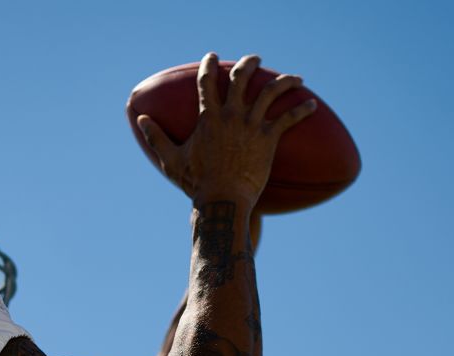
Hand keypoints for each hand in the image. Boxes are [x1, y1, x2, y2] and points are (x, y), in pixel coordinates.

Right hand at [137, 53, 316, 206]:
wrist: (222, 199)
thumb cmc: (195, 183)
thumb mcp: (171, 159)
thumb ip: (156, 137)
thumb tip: (140, 119)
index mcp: (208, 116)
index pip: (207, 82)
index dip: (209, 66)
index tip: (212, 57)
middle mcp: (231, 115)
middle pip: (241, 78)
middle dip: (249, 64)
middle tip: (255, 59)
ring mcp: (251, 126)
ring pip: (271, 93)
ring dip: (284, 81)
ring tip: (295, 78)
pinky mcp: (268, 139)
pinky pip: (289, 119)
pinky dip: (302, 111)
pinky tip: (313, 106)